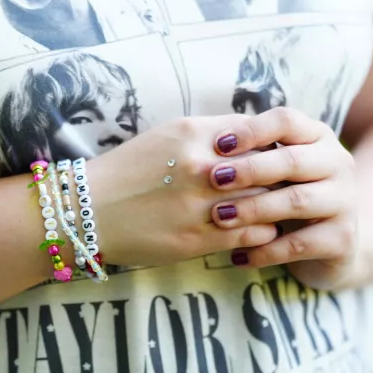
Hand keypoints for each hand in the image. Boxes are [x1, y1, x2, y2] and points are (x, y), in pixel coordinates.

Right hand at [88, 115, 276, 267]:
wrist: (89, 212)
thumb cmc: (129, 171)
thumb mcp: (168, 136)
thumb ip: (211, 135)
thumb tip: (253, 139)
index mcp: (193, 134)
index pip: (258, 133)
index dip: (271, 145)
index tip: (273, 155)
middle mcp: (201, 166)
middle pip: (268, 167)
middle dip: (278, 175)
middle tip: (283, 182)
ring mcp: (201, 204)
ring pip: (267, 201)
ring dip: (273, 205)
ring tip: (273, 206)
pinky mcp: (200, 239)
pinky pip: (255, 233)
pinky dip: (263, 231)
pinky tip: (256, 228)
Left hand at [207, 107, 362, 289]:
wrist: (333, 244)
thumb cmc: (289, 195)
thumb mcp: (275, 170)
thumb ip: (252, 154)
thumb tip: (204, 144)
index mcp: (317, 137)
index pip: (286, 121)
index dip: (252, 131)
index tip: (217, 145)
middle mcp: (338, 163)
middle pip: (292, 160)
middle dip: (250, 170)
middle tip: (214, 179)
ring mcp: (344, 201)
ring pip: (296, 201)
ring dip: (254, 209)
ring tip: (220, 217)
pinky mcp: (342, 238)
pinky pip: (299, 244)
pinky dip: (265, 250)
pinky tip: (237, 256)